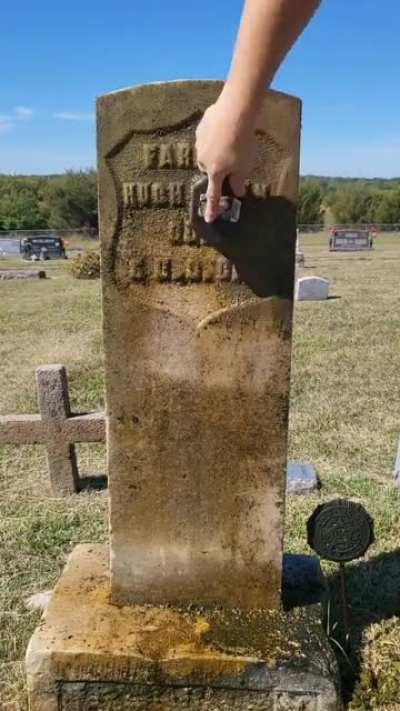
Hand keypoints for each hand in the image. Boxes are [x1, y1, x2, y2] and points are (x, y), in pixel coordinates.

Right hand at [195, 92, 257, 221]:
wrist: (235, 111)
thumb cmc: (242, 142)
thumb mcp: (245, 166)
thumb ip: (239, 181)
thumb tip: (237, 192)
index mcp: (215, 172)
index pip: (213, 195)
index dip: (212, 208)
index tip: (209, 219)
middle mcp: (203, 160)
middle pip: (210, 170)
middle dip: (218, 169)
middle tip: (233, 159)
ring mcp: (200, 143)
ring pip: (207, 154)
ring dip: (216, 151)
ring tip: (231, 140)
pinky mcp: (200, 128)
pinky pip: (207, 137)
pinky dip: (214, 136)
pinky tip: (225, 128)